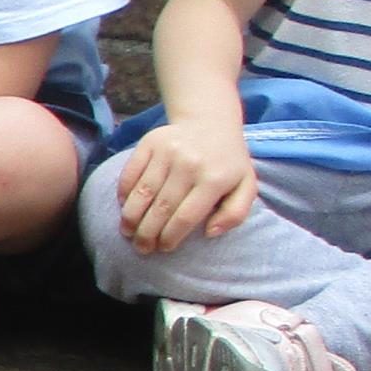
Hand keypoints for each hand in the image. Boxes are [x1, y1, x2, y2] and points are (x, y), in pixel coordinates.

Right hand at [114, 120, 256, 254]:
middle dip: (147, 233)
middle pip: (161, 208)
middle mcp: (189, 164)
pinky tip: (125, 207)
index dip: (171, 237)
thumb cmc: (227, 161)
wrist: (210, 121)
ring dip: (131, 218)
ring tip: (127, 233)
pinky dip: (124, 194)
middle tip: (141, 248)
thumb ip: (235, 213)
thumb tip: (210, 232)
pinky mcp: (149, 143)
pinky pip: (131, 174)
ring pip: (142, 194)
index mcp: (214, 179)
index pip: (186, 217)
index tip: (163, 248)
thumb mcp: (245, 186)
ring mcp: (167, 152)